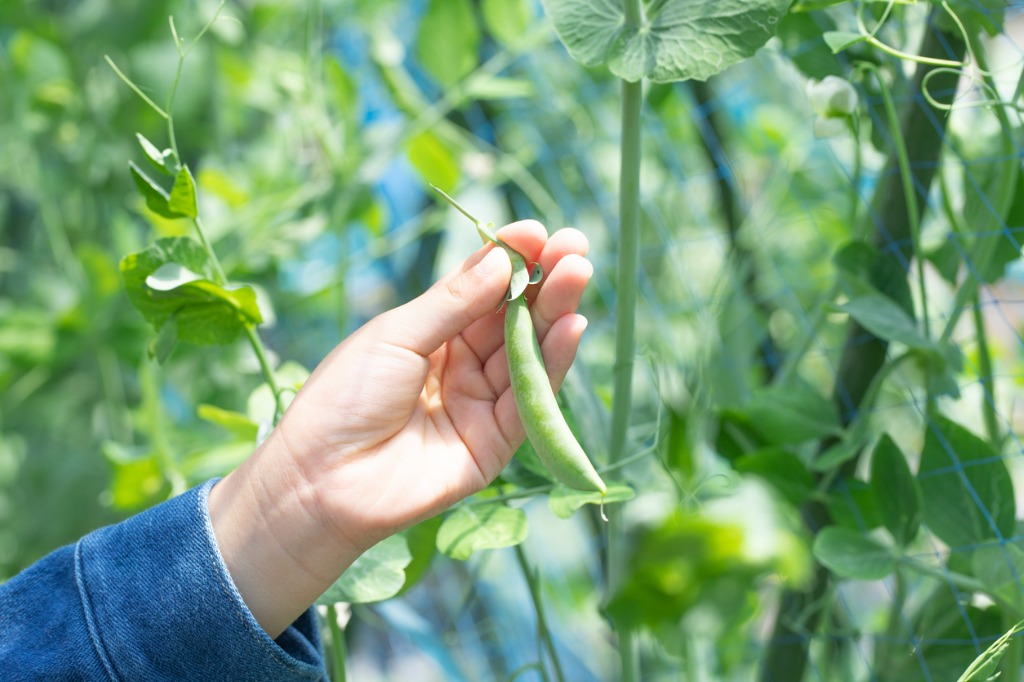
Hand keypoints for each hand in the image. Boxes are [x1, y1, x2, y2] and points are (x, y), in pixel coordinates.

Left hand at [209, 220, 590, 637]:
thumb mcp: (396, 335)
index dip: (510, 260)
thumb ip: (454, 302)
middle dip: (545, 281)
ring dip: (556, 314)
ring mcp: (480, 402)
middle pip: (513, 317)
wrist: (320, 481)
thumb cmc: (343, 398)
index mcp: (430, 332)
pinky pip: (531, 398)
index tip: (539, 233)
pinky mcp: (495, 442)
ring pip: (528, 352)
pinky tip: (571, 327)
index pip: (481, 288)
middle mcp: (460, 364)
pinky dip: (554, 363)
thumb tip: (503, 259)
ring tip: (578, 274)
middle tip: (576, 247)